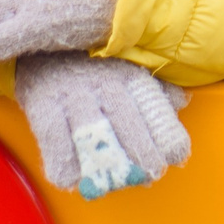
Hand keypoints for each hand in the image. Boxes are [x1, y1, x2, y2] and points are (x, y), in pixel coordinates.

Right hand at [14, 51, 190, 198]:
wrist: (41, 40)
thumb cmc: (93, 63)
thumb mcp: (127, 68)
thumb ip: (155, 88)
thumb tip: (182, 101)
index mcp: (130, 75)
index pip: (155, 105)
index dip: (168, 134)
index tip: (176, 156)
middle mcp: (104, 83)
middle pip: (127, 120)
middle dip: (142, 151)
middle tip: (149, 174)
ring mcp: (73, 94)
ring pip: (92, 131)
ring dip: (105, 161)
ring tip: (113, 183)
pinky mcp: (43, 102)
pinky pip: (53, 136)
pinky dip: (62, 161)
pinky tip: (71, 180)